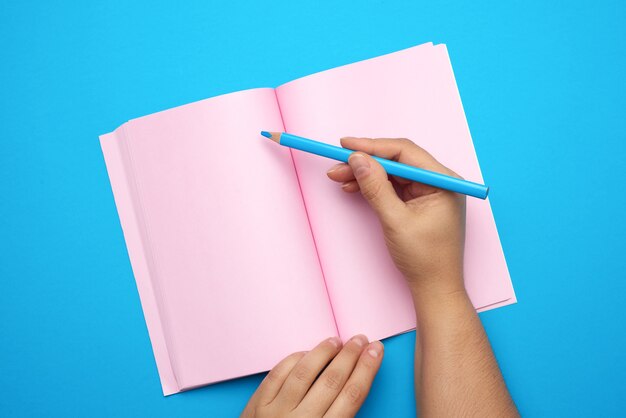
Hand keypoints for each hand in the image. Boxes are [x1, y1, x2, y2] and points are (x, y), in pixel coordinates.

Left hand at [241, 335, 382, 417]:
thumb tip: (357, 386)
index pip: (351, 396)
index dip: (366, 369)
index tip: (376, 351)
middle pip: (332, 380)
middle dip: (351, 355)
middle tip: (362, 339)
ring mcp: (275, 412)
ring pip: (303, 372)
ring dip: (323, 352)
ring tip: (337, 340)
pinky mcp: (257, 405)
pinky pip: (277, 374)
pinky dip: (293, 360)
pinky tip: (306, 353)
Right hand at [326, 137, 465, 296]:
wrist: (435, 288)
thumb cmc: (425, 259)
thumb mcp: (395, 220)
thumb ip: (376, 187)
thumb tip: (357, 159)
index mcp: (443, 182)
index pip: (404, 153)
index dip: (372, 146)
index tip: (346, 145)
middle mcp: (439, 182)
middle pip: (397, 161)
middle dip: (365, 161)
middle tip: (337, 164)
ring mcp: (429, 192)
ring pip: (392, 173)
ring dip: (366, 174)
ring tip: (339, 177)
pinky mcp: (419, 202)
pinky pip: (393, 186)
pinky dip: (373, 186)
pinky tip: (353, 187)